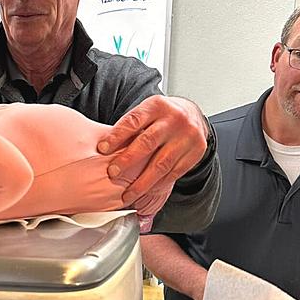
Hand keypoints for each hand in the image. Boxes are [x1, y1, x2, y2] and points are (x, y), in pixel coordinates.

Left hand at [98, 96, 207, 215]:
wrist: (193, 114)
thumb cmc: (162, 116)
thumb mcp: (147, 111)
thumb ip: (130, 126)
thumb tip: (104, 149)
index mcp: (157, 106)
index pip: (133, 121)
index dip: (116, 136)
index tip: (102, 149)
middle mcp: (174, 119)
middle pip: (147, 142)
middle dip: (127, 160)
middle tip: (112, 173)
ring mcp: (187, 136)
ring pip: (161, 163)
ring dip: (142, 182)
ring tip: (128, 194)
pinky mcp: (196, 151)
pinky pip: (174, 172)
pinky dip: (159, 184)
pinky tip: (147, 191)